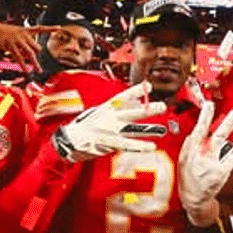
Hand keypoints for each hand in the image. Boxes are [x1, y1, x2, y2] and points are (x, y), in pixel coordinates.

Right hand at [0, 22, 59, 68]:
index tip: (58, 28)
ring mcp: (17, 40)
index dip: (50, 28)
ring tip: (39, 70)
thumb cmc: (1, 32)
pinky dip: (23, 65)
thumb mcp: (14, 34)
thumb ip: (22, 43)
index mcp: (25, 30)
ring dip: (35, 63)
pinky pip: (19, 57)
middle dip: (37, 55)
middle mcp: (23, 34)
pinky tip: (26, 71)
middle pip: (36, 46)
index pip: (40, 28)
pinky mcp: (10, 45)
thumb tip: (28, 56)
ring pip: (30, 53)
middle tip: (38, 64)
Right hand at [52, 82, 167, 161]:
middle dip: (149, 109)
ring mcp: (110, 130)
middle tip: (163, 106)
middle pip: (133, 112)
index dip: (136, 91)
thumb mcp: (97, 113)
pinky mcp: (109, 142)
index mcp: (106, 108)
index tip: (148, 85)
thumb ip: (113, 110)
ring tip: (162, 129)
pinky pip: (127, 144)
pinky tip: (151, 146)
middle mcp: (110, 117)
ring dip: (149, 129)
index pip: (123, 97)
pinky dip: (140, 146)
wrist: (68, 140)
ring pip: (133, 129)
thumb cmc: (84, 127)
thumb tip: (131, 106)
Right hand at [179, 101, 232, 226]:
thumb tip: (197, 132)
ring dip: (225, 151)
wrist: (193, 199)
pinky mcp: (221, 172)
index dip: (205, 116)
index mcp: (191, 151)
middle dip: (229, 123)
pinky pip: (232, 159)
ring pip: (228, 147)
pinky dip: (230, 162)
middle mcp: (201, 156)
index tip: (209, 104)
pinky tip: (222, 168)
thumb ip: (191, 146)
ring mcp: (212, 165)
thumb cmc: (190, 177)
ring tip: (216, 162)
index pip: (199, 130)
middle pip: (219, 135)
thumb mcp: (185, 159)